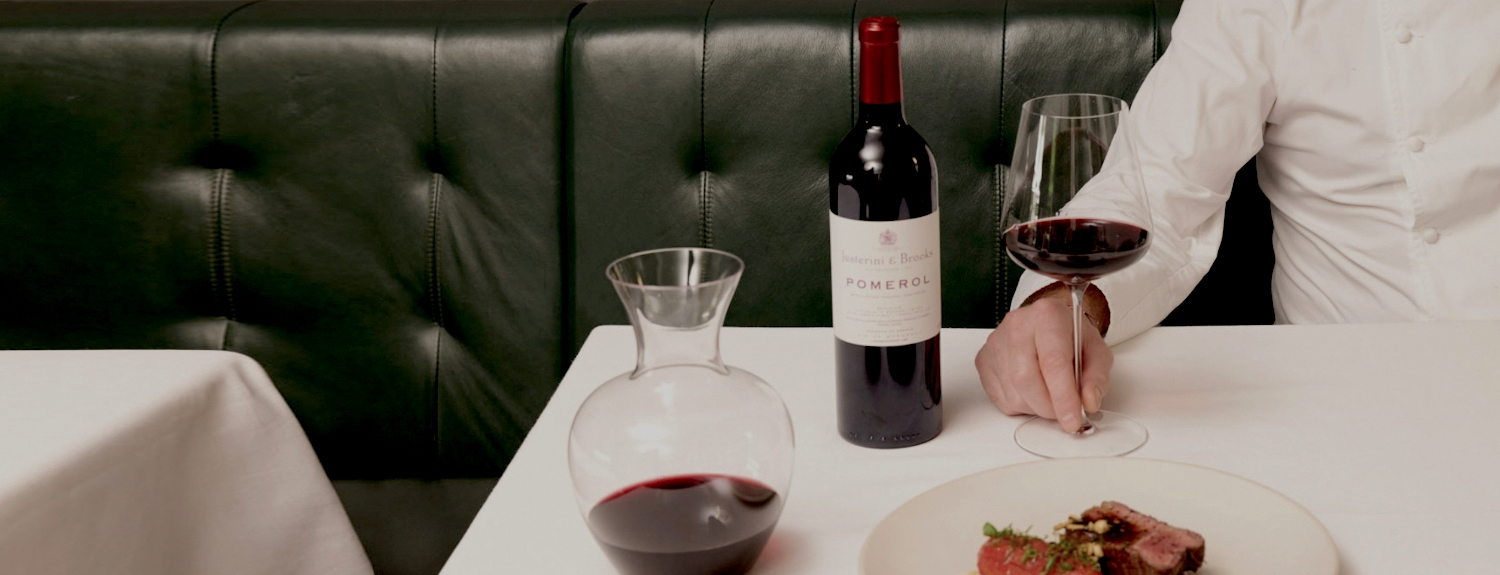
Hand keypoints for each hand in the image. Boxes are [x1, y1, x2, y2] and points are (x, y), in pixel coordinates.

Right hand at [974, 285, 1112, 432]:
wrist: (1048, 326)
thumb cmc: (1071, 337)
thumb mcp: (1097, 352)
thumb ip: (1097, 377)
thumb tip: (1088, 402)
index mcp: (1048, 315)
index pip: (1053, 362)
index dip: (1063, 397)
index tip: (1072, 420)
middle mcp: (1017, 324)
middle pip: (1026, 379)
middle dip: (1048, 407)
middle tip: (1064, 413)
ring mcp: (996, 342)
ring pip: (1014, 394)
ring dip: (1037, 407)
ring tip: (1050, 394)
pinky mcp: (984, 360)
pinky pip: (1002, 399)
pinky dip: (1022, 405)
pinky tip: (1033, 390)